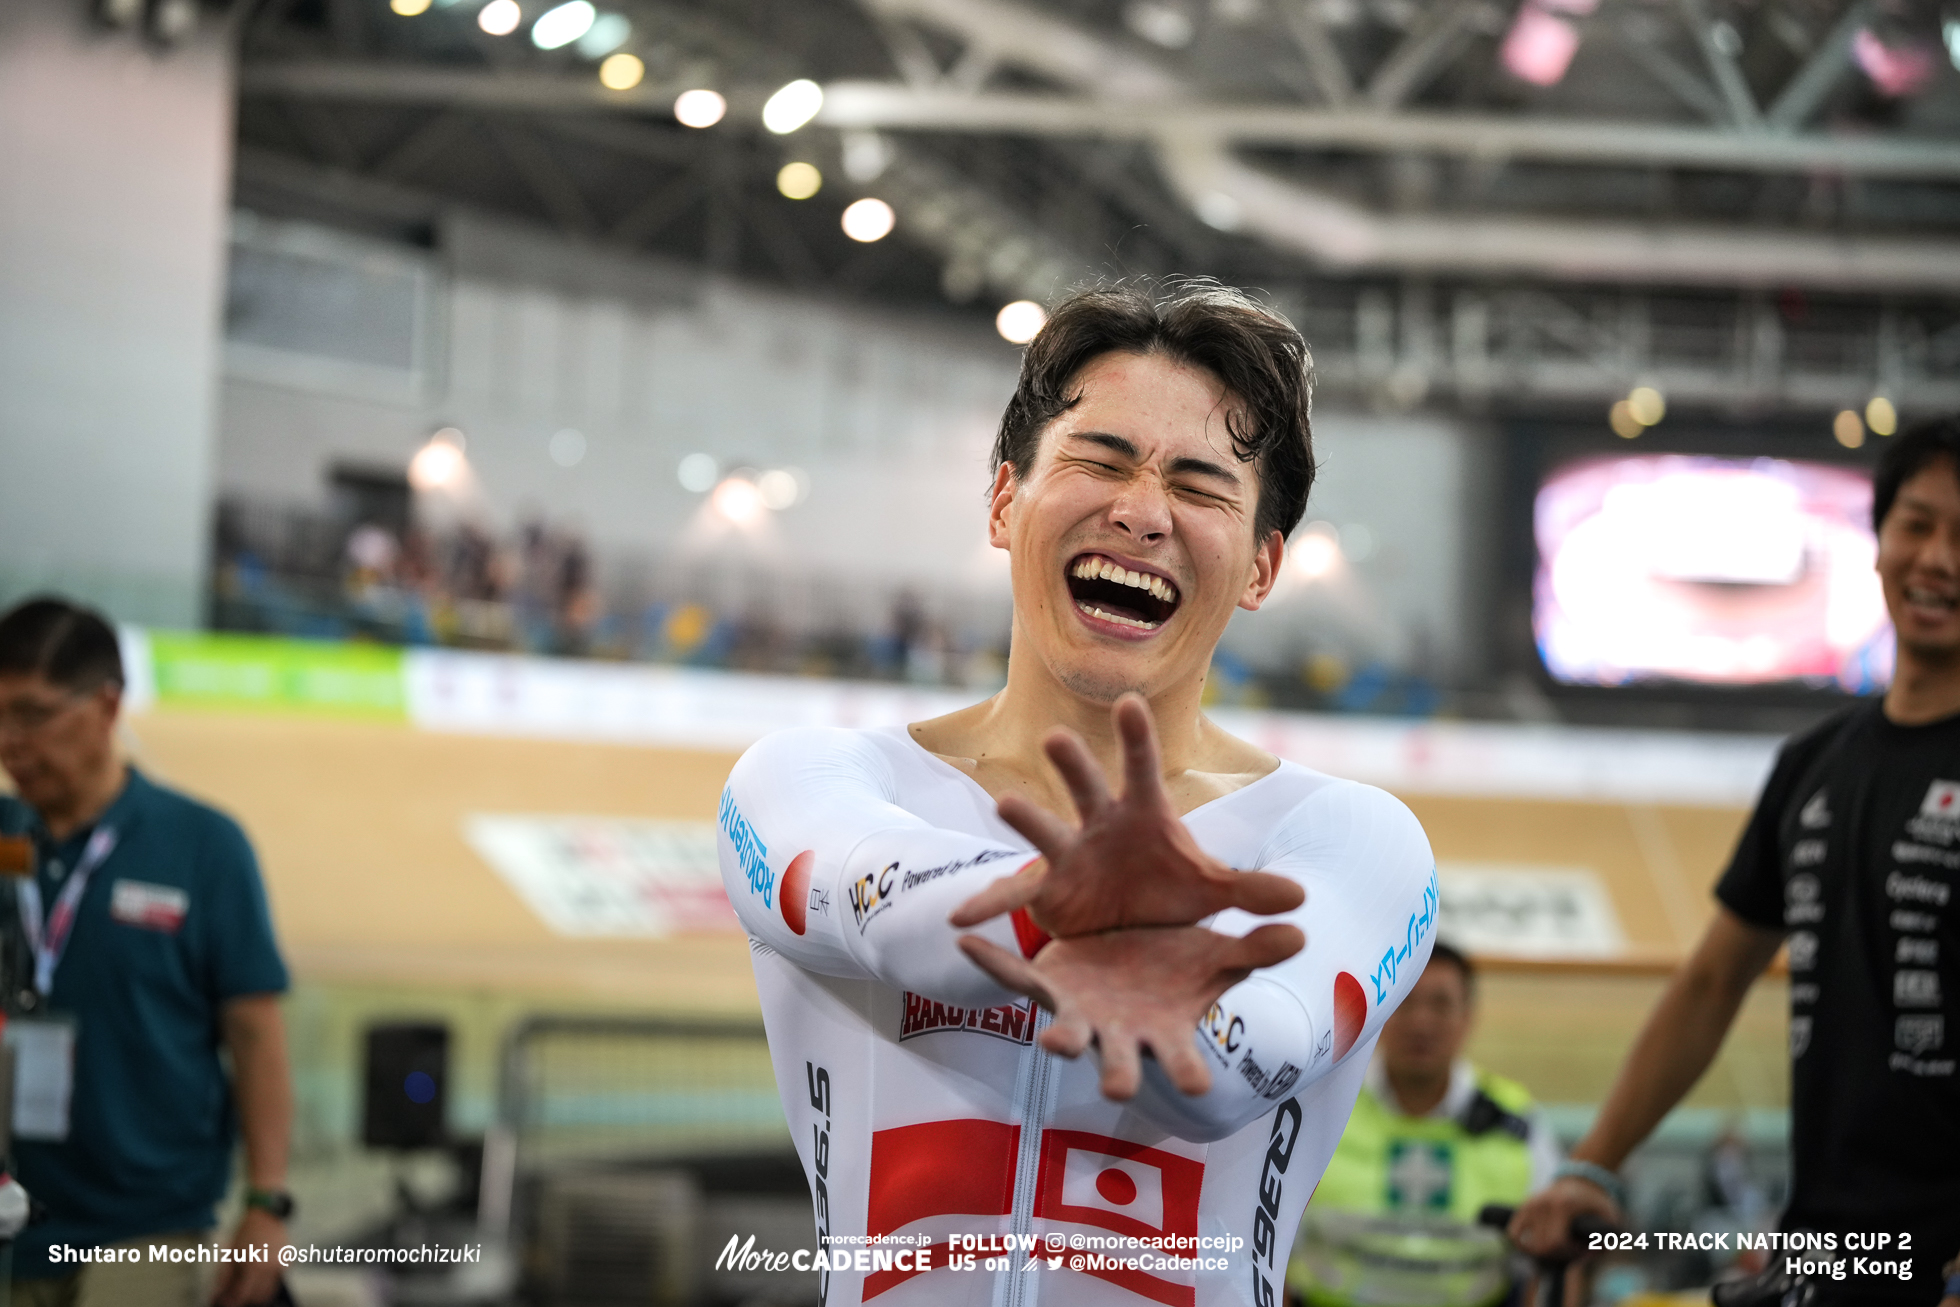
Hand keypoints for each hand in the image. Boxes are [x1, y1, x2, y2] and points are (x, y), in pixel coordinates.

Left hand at [212, 1206, 286, 1306]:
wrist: (267, 1215)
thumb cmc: (246, 1232)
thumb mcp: (230, 1253)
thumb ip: (224, 1277)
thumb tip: (217, 1295)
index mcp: (253, 1265)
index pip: (241, 1294)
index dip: (231, 1301)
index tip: (223, 1302)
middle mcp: (269, 1267)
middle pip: (257, 1296)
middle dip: (245, 1299)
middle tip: (234, 1295)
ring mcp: (280, 1265)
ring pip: (269, 1292)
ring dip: (257, 1294)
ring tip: (246, 1287)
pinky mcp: (287, 1262)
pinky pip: (276, 1281)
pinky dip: (267, 1283)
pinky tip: (258, 1274)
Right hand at [950, 695, 1303, 935]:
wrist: (1126, 923)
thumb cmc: (1165, 890)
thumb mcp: (1210, 892)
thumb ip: (1249, 891)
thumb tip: (1302, 898)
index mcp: (1142, 813)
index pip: (1143, 768)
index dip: (1135, 737)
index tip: (1129, 703)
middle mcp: (1098, 823)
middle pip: (1085, 787)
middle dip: (1072, 764)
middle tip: (1056, 737)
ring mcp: (1066, 854)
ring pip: (1043, 832)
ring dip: (1025, 819)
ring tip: (1007, 806)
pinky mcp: (1045, 891)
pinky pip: (1013, 896)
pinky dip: (987, 907)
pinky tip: (960, 919)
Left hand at [960, 922, 1302, 1098]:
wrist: (1134, 946)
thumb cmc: (1177, 963)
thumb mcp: (1216, 952)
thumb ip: (1254, 946)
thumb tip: (1303, 932)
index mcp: (1164, 1029)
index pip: (1181, 1061)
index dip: (1187, 1073)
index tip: (1197, 1090)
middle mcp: (1120, 1032)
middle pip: (1119, 1062)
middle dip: (1119, 1074)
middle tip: (1119, 1087)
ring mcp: (1080, 1014)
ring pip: (1065, 1031)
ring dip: (1057, 1036)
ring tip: (1051, 1038)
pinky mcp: (1047, 985)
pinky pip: (1015, 978)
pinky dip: (993, 964)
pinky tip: (968, 945)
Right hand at [1508, 1176, 1620, 1259]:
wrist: (1580, 1179)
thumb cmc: (1595, 1200)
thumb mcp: (1610, 1214)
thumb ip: (1609, 1235)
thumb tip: (1596, 1252)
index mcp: (1563, 1206)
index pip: (1557, 1242)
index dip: (1572, 1253)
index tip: (1584, 1250)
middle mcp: (1543, 1204)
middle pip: (1543, 1246)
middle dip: (1560, 1255)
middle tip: (1574, 1251)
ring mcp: (1531, 1205)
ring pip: (1528, 1244)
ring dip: (1544, 1253)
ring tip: (1558, 1249)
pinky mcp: (1523, 1206)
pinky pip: (1513, 1233)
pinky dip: (1521, 1245)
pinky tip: (1535, 1248)